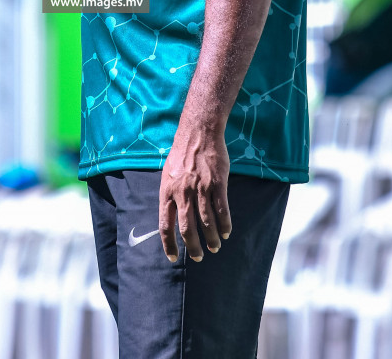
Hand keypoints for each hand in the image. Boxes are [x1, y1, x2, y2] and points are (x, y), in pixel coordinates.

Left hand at [158, 121, 232, 263]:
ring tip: (215, 247)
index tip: (173, 257)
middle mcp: (182, 194)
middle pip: (187, 228)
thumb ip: (170, 195)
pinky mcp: (217, 184)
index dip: (169, 244)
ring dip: (211, 238)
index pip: (165, 225)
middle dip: (193, 247)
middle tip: (199, 257)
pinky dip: (224, 224)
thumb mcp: (168, 175)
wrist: (198, 134)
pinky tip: (226, 232)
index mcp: (167, 193)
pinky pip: (221, 209)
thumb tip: (170, 216)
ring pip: (206, 222)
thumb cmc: (182, 155)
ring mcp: (200, 189)